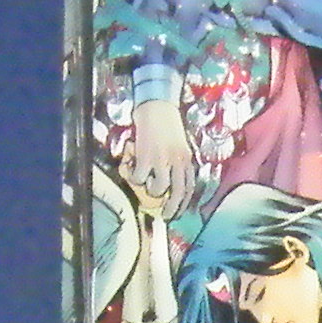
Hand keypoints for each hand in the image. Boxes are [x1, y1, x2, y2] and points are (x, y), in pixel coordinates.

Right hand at [127, 99, 197, 213]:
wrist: (157, 106)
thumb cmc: (167, 125)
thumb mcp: (180, 145)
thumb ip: (179, 162)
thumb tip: (172, 182)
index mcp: (187, 160)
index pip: (190, 187)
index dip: (184, 203)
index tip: (178, 212)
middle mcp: (178, 161)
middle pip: (178, 193)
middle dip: (171, 208)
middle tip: (165, 216)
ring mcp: (163, 159)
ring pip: (158, 188)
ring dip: (150, 189)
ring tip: (144, 180)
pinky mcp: (146, 155)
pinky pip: (139, 177)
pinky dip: (134, 178)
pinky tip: (131, 168)